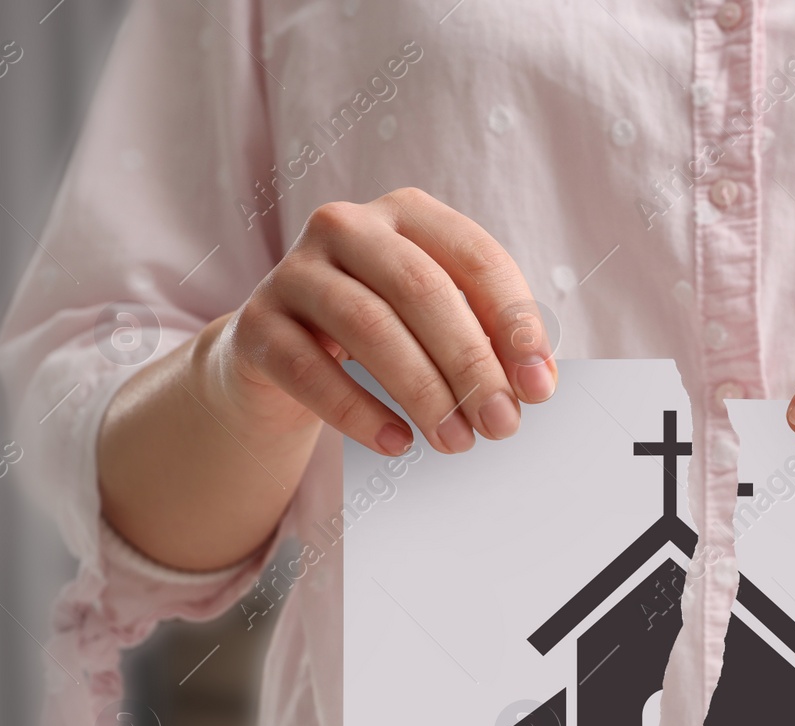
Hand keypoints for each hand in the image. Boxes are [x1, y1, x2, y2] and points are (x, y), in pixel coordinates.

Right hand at [201, 186, 555, 456]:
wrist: (278, 356)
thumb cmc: (381, 334)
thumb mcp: (437, 324)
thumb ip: (489, 340)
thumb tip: (536, 383)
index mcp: (408, 214)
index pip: (476, 258)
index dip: (515, 323)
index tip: (538, 387)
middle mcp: (348, 227)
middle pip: (423, 290)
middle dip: (471, 364)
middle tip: (502, 425)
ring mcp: (294, 271)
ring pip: (369, 327)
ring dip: (422, 392)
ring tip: (456, 441)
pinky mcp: (255, 323)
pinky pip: (310, 369)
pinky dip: (358, 411)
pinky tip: (396, 442)